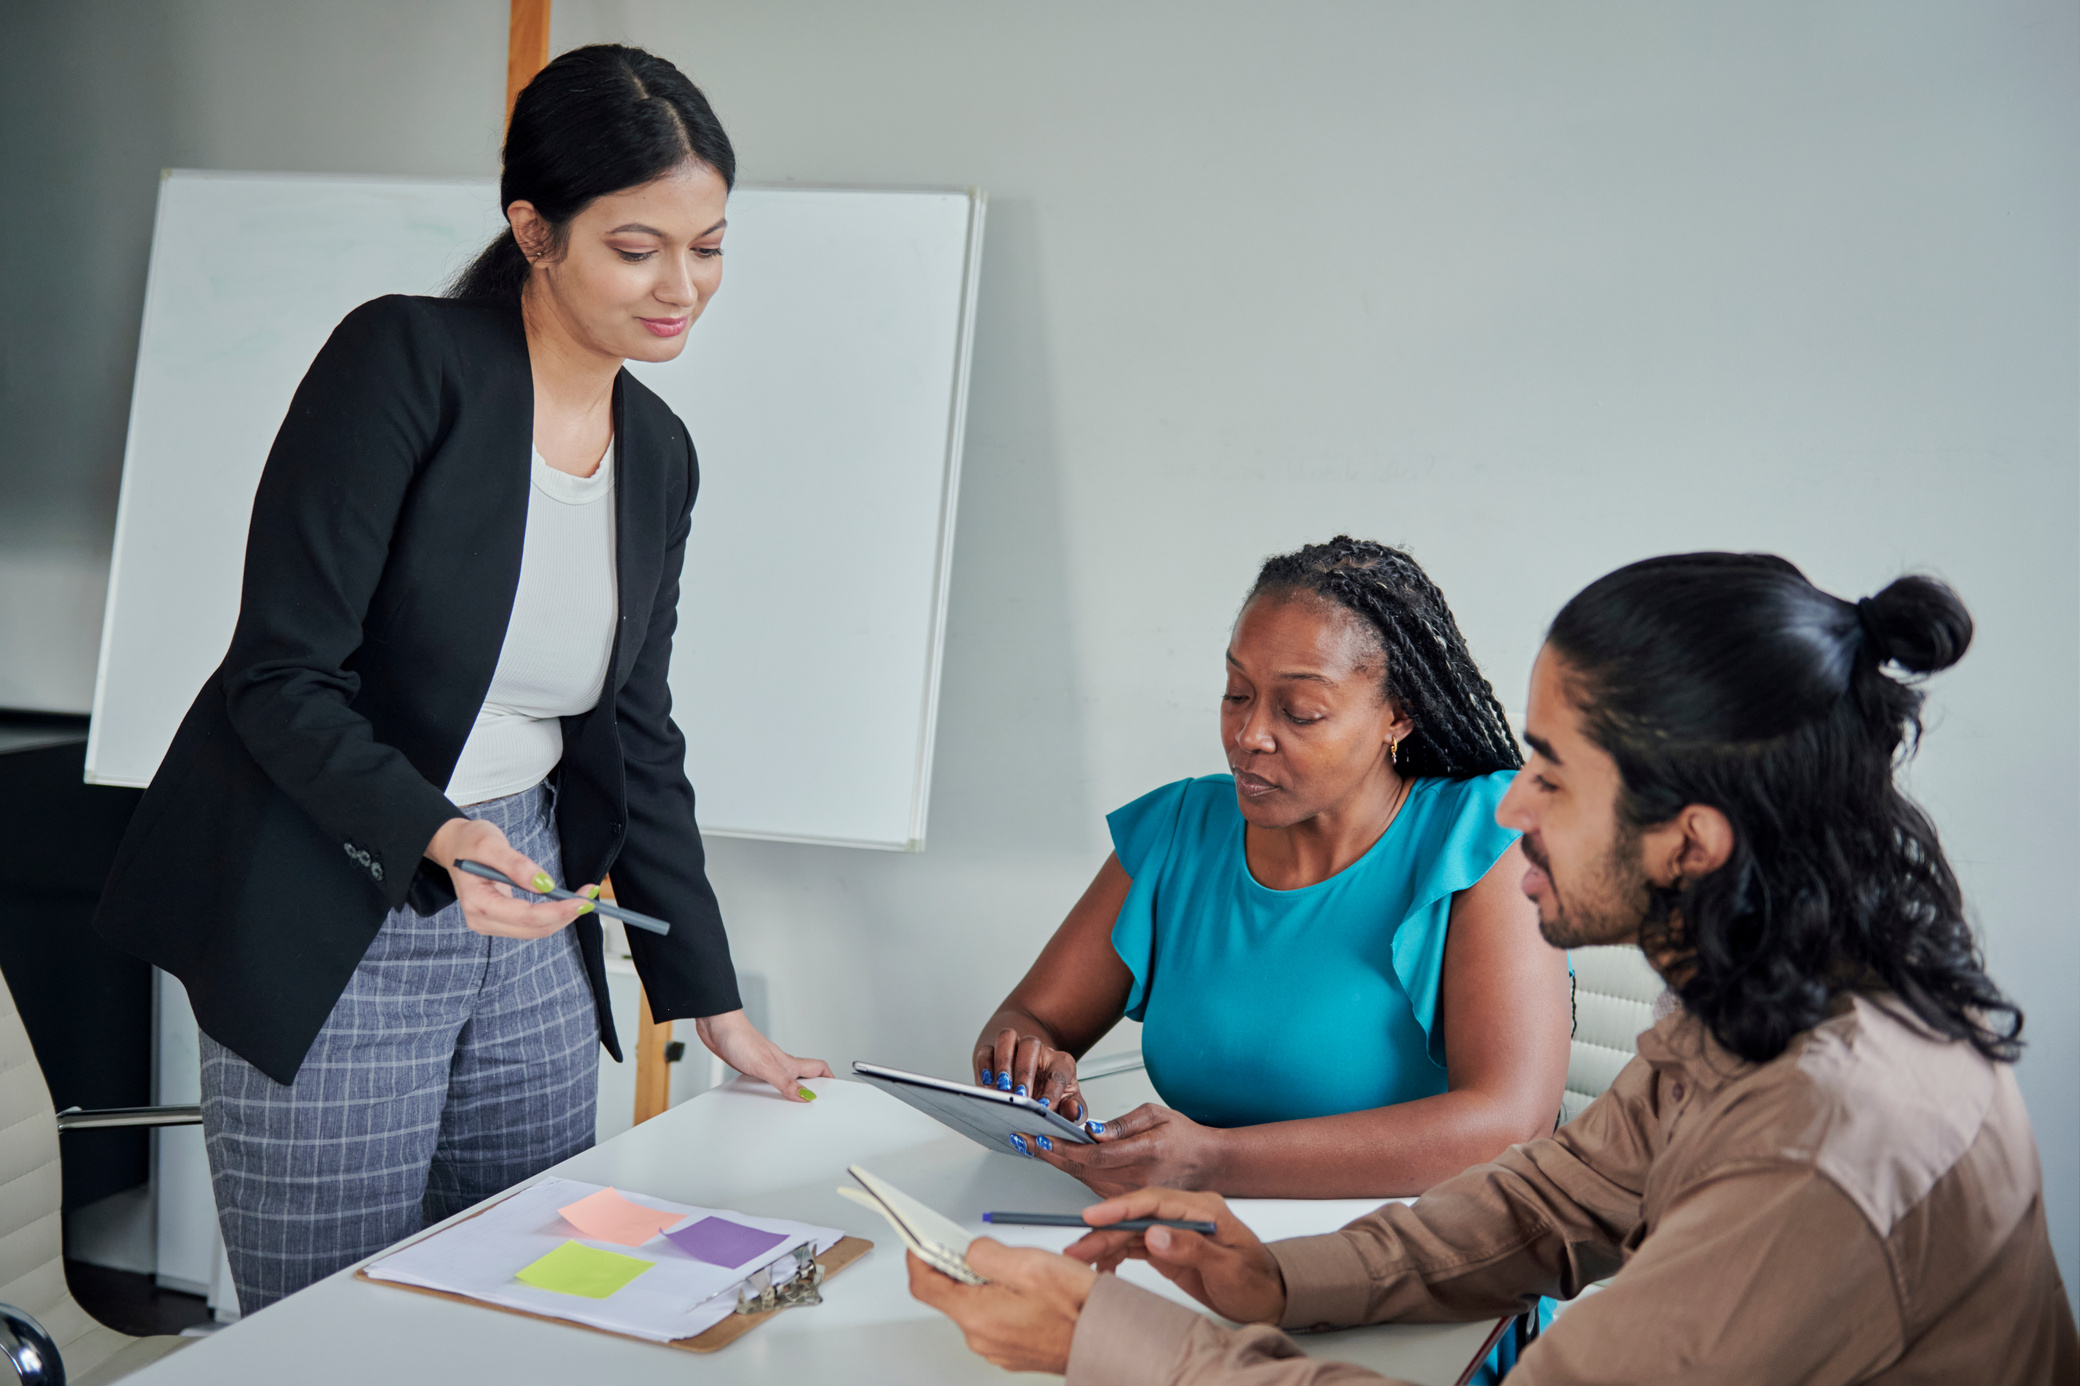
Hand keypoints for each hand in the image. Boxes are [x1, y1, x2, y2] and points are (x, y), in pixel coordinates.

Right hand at [427, 817, 594, 938]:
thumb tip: (543, 884)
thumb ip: (515, 865)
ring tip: (583, 897)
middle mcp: (482, 920)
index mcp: (478, 903)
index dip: (557, 911)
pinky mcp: (501, 921)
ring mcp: (491, 923)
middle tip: (590, 897)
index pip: (526, 916)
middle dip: (565, 915)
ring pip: (536, 930)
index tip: (582, 901)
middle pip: (534, 929)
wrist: (455, 846)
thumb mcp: (490, 844)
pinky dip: (552, 915)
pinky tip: (566, 903)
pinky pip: (531, 925)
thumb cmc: (469, 843)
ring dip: (562, 917)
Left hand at [693, 1010, 833, 1102]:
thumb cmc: (739, 1038)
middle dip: (815, 1087)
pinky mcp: (752, 1066)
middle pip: (805, 1074)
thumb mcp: (765, 1066)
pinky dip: (772, 1089)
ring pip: (787, 1078)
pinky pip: (768, 1080)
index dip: (830, 1079)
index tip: (836, 1092)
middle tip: (819, 1100)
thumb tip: (805, 1096)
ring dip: (793, 1090)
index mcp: (788, 1062)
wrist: (717, 1026)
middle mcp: (780, 1063)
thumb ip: (785, 1083)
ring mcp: (766, 1064)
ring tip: (796, 1103)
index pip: (818, 1068)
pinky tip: (764, 1095)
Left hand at [906, 1240, 1095, 1373]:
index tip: (920, 1242)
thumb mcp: (1029, 1263)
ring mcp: (996, 1348)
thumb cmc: (1077, 1307)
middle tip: (987, 1250)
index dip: (918, 1258)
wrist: (1108, 1338)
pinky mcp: (1011, 1350)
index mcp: (977, 1316)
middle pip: (952, 1295)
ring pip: (976, 1306)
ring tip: (1021, 1272)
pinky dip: (1002, 1300)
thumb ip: (987, 1253)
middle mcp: (981, 1338)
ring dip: (987, 1284)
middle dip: (962, 1268)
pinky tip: (1029, 1292)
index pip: (925, 1286)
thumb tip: (969, 1250)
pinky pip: (995, 1319)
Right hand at [974, 1026, 1085, 1120]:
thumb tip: (1073, 1111)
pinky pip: (986, 1051)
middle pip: (1031, 1046)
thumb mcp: (1069, 1105)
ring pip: (1007, 1038)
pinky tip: (986, 1085)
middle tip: (1020, 1096)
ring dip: (1003, 1062)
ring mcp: (1015, 1050)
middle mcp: (1038, 1051)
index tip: (1045, 1107)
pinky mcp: (994, 1055)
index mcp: (1061, 1063)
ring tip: (1002, 1088)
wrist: (1038, 1085)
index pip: (1059, 1071)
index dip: (1053, 1090)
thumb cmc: (1054, 1095)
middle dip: (1024, 1072)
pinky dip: (984, 1066)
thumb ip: (1076, 1111)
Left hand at [1027, 1103, 1221, 1196]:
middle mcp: (1135, 1181)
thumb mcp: (1157, 1115)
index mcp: (1144, 1154)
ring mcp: (1130, 1196)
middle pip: (1081, 1171)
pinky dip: (1072, 1173)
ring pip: (1083, 1181)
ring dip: (1057, 1164)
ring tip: (1033, 1145)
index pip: (1093, 1156)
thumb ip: (1123, 1123)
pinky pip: (1092, 1188)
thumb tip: (1093, 1131)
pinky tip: (1056, 1159)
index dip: (1062, 1149)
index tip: (1040, 1138)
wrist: (1206, 1165)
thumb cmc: (1183, 1137)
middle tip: (1024, 1139)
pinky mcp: (1126, 1203)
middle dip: (1049, 1154)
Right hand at [1062, 1188, 1286, 1324]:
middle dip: (1104, 1231)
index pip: (1154, 1201)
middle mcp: (1184, 1214)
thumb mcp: (1228, 1267)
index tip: (1094, 1216)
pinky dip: (1115, 1256)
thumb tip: (1154, 1233)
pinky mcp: (1168, 1247)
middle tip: (1077, 1247)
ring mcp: (1174, 1230)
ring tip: (1080, 1259)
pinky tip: (1103, 1268)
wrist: (1268, 1298)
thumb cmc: (1256, 1281)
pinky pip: (1134, 1246)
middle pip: (1136, 1217)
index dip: (1121, 1207)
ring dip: (1104, 1245)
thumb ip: (1191, 1248)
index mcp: (1202, 1208)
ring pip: (1130, 1232)